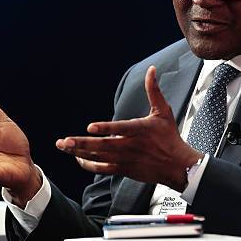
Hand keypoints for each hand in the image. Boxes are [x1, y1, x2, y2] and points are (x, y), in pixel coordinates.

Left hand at [56, 66, 202, 191]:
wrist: (177, 166)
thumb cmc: (170, 137)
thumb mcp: (163, 111)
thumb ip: (153, 90)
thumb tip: (151, 70)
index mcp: (140, 130)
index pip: (120, 128)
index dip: (105, 128)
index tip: (90, 127)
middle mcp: (130, 146)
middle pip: (102, 145)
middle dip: (81, 143)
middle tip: (64, 141)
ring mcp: (125, 159)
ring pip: (98, 157)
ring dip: (79, 152)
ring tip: (63, 146)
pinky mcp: (123, 169)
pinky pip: (102, 168)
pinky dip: (88, 164)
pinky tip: (78, 158)